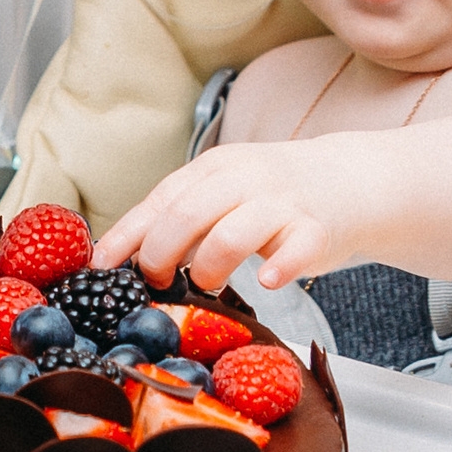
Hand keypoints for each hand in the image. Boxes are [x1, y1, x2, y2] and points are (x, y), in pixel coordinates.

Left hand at [95, 140, 366, 292]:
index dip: (127, 235)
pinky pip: (295, 251)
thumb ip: (186, 215)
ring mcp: (283, 203)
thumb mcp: (226, 190)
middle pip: (187, 216)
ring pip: (232, 235)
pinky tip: (266, 282)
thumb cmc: (277, 194)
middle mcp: (246, 179)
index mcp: (215, 168)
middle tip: (157, 281)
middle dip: (160, 256)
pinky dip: (277, 269)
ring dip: (209, 268)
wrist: (351, 180)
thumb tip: (129, 254)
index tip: (100, 266)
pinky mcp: (317, 230)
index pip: (161, 200)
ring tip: (208, 284)